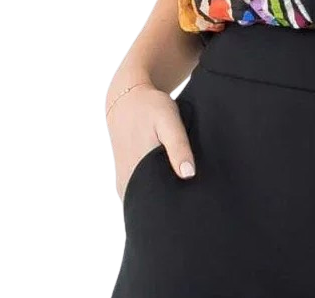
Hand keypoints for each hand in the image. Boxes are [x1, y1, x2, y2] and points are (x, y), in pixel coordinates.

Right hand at [105, 83, 195, 203]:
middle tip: (190, 206)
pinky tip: (168, 187)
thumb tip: (188, 175)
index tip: (188, 213)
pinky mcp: (125, 178)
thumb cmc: (151, 109)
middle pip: (150, 206)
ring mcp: (124, 181)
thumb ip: (178, 146)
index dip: (171, 211)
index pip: (155, 205)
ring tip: (182, 198)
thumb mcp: (168, 121)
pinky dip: (152, 194)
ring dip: (160, 202)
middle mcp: (127, 181)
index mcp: (137, 171)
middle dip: (168, 209)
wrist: (127, 100)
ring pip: (143, 201)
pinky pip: (139, 193)